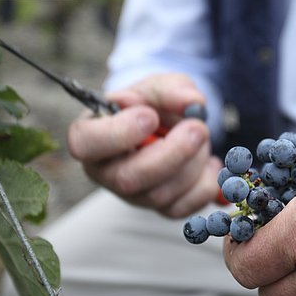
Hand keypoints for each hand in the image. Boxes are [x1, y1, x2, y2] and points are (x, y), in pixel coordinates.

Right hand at [67, 73, 221, 217]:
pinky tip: (210, 163)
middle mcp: (104, 171)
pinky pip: (182, 208)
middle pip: (127, 178)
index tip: (151, 116)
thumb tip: (193, 103)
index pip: (85, 143)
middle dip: (171, 154)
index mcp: (90, 135)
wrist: (169, 126)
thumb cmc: (151, 105)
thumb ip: (171, 89)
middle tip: (198, 128)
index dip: (119, 133)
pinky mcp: (158, 209)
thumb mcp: (158, 86)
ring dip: (192, 163)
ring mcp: (131, 195)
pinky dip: (205, 185)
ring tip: (201, 135)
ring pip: (159, 194)